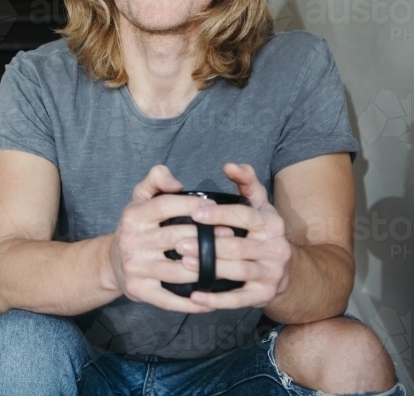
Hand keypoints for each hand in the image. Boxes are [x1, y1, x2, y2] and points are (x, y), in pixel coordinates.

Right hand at [108, 164, 235, 313]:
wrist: (112, 264)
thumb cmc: (136, 228)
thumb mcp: (139, 198)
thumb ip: (156, 179)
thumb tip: (177, 182)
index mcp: (133, 217)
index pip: (164, 206)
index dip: (190, 205)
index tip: (214, 207)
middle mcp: (131, 241)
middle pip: (175, 237)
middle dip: (205, 237)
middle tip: (231, 236)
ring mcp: (135, 268)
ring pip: (177, 270)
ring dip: (205, 269)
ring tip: (229, 265)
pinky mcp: (139, 291)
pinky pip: (169, 299)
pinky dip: (191, 303)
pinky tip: (210, 300)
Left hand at [174, 163, 291, 309]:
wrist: (286, 271)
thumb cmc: (260, 231)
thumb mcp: (259, 205)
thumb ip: (246, 182)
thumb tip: (230, 165)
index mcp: (271, 224)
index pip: (245, 216)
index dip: (220, 214)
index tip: (195, 212)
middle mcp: (275, 249)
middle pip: (238, 246)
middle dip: (207, 245)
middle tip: (178, 243)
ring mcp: (271, 274)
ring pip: (238, 272)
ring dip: (209, 268)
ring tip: (183, 264)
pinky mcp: (263, 295)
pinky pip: (238, 300)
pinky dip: (216, 300)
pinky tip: (194, 297)